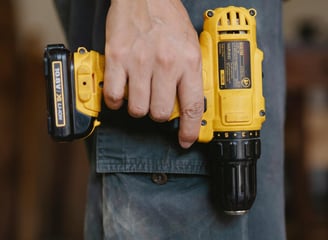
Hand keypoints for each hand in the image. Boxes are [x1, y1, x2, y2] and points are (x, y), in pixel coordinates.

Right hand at [103, 0, 202, 147]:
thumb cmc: (168, 18)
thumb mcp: (190, 45)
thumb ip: (190, 74)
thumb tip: (187, 102)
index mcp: (188, 62)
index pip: (192, 107)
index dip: (189, 130)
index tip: (185, 139)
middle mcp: (165, 63)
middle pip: (160, 113)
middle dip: (158, 114)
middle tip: (156, 103)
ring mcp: (140, 62)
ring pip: (137, 109)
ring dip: (137, 107)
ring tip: (139, 94)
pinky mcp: (117, 58)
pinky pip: (114, 95)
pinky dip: (116, 100)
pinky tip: (122, 91)